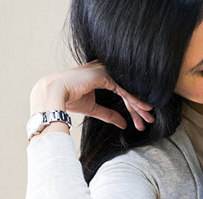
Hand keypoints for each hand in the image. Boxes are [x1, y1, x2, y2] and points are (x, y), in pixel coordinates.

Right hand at [30, 61, 153, 130]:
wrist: (52, 95)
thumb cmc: (68, 99)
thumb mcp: (94, 109)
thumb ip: (109, 114)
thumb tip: (124, 124)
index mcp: (102, 75)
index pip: (123, 91)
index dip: (133, 107)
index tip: (142, 120)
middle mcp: (106, 71)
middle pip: (128, 90)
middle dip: (140, 107)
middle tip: (150, 120)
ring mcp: (105, 71)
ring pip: (128, 89)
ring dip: (139, 105)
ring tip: (149, 117)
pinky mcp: (104, 75)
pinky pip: (123, 89)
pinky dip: (134, 100)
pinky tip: (143, 108)